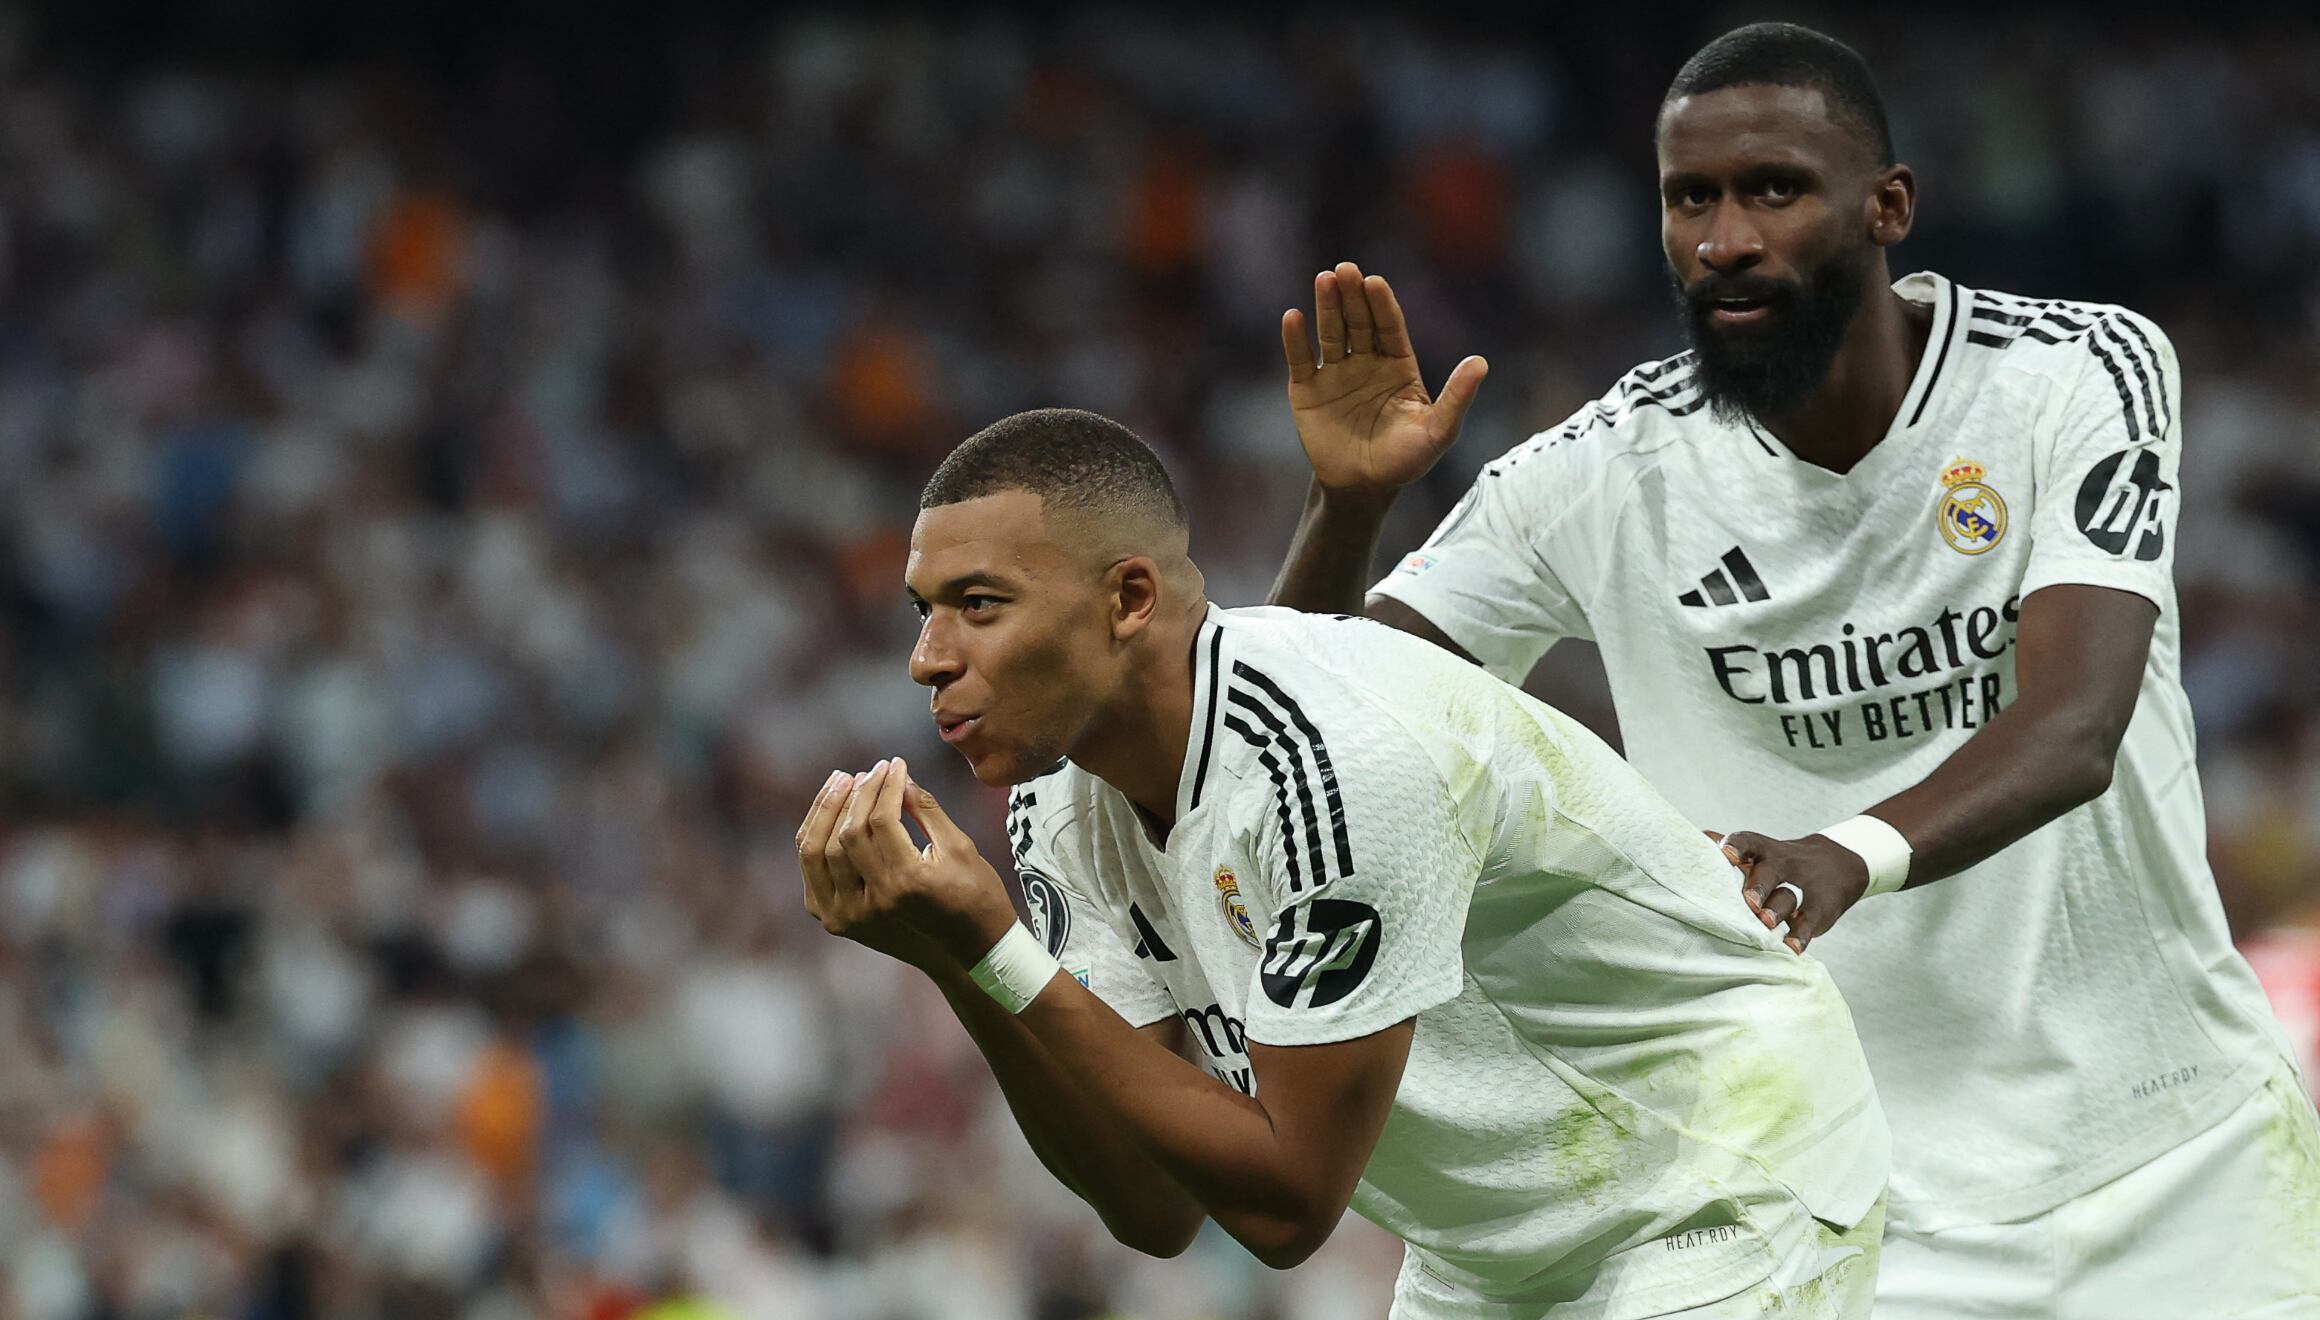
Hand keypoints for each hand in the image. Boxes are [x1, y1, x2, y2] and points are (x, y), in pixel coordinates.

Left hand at [796, 759, 1018, 969]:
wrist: (967, 950)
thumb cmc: (975, 894)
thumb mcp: (960, 847)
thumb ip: (926, 809)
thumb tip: (898, 774)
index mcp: (908, 882)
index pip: (882, 819)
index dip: (886, 784)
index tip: (895, 763)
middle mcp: (874, 901)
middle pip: (848, 832)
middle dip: (858, 792)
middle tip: (871, 770)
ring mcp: (849, 916)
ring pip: (818, 851)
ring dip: (826, 811)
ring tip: (844, 782)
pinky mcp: (836, 922)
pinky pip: (812, 873)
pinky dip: (814, 840)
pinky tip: (828, 814)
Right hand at [1281, 262, 1488, 500]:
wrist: (1364, 489)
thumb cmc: (1406, 461)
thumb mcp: (1438, 432)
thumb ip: (1457, 398)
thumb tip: (1481, 362)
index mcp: (1398, 365)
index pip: (1390, 327)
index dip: (1382, 305)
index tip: (1375, 282)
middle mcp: (1366, 361)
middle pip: (1358, 322)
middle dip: (1353, 296)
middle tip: (1345, 270)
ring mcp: (1335, 373)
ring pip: (1330, 333)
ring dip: (1327, 307)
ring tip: (1324, 280)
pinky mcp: (1307, 390)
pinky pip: (1301, 360)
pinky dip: (1295, 340)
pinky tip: (1293, 317)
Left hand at [1715, 830, 1872, 953]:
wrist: (1835, 866)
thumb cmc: (1781, 862)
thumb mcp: (1760, 852)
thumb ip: (1732, 849)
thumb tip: (1697, 836)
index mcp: (1764, 851)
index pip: (1749, 841)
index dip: (1737, 846)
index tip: (1725, 853)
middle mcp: (1783, 865)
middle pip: (1770, 871)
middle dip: (1758, 886)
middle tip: (1748, 902)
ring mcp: (1804, 887)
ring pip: (1789, 897)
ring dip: (1777, 910)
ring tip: (1766, 924)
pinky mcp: (1820, 909)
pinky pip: (1810, 922)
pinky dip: (1800, 936)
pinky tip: (1791, 948)